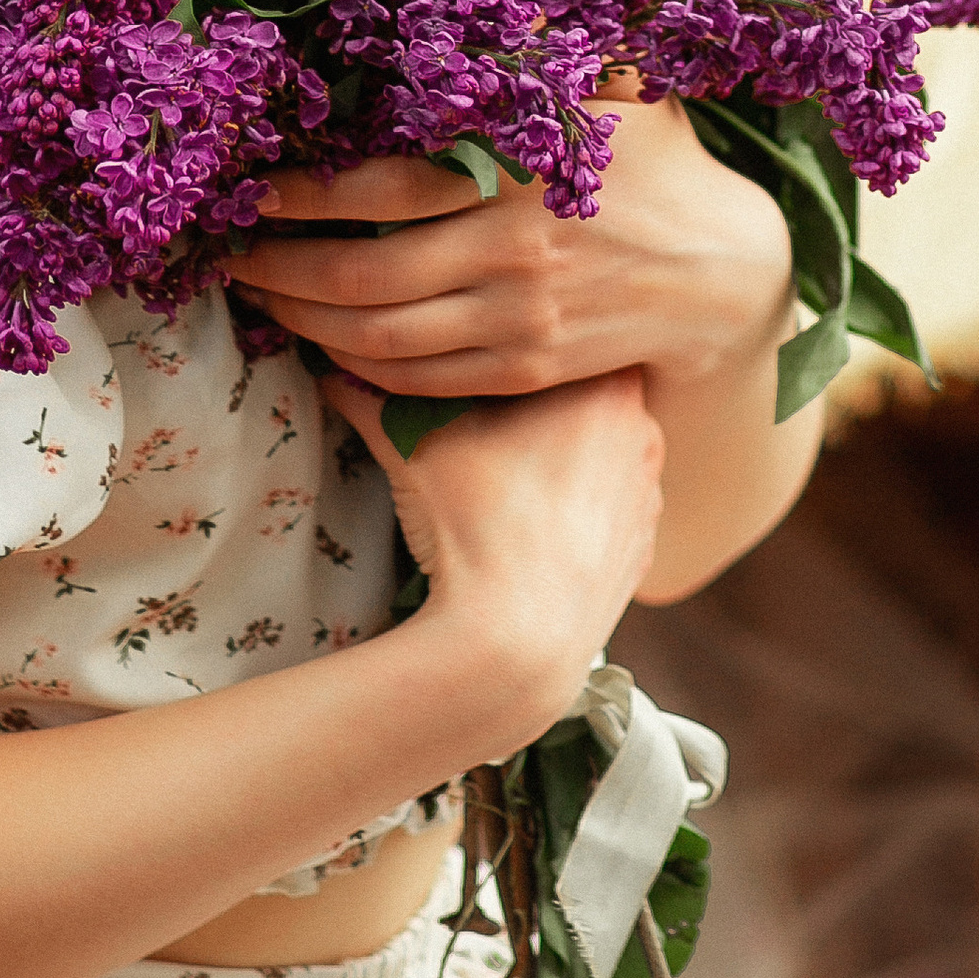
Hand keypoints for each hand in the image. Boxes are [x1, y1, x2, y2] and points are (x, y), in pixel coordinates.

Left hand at [228, 95, 792, 402]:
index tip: (249, 185)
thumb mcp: (608, 82)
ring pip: (383, 339)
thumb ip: (536, 43)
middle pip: (366, 277)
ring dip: (306, 322)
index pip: (384, 190)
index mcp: (520, 172)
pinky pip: (422, 381)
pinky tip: (322, 344)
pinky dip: (359, 368)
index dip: (305, 194)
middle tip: (227, 254)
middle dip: (281, 269)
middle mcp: (513, 253)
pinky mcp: (528, 370)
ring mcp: (520, 320)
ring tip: (259, 297)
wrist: (726, 268)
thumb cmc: (652, 155)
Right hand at [330, 369, 664, 749]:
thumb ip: (371, 391)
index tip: (478, 360)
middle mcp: (643, 430)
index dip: (515, 341)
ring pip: (603, 448)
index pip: (561, 333)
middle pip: (583, 388)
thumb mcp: (410, 441)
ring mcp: (650, 494)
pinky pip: (610, 506)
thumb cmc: (472, 524)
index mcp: (601, 383)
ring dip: (561, 453)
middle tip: (480, 415)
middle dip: (534, 398)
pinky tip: (531, 524)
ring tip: (504, 477)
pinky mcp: (644, 550)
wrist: (517, 644)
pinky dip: (577, 508)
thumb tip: (328, 359)